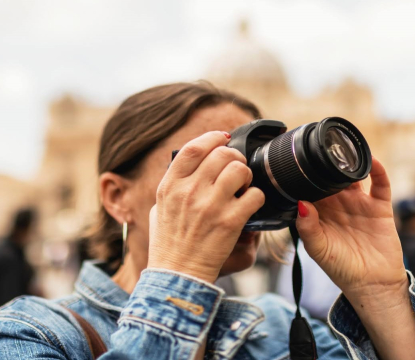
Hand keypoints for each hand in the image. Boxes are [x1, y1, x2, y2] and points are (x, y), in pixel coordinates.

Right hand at [147, 131, 264, 282]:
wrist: (177, 277)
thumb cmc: (167, 245)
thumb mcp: (158, 209)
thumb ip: (172, 187)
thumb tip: (188, 168)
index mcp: (170, 186)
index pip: (194, 148)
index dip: (213, 138)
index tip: (223, 138)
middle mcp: (189, 192)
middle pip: (222, 154)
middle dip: (235, 158)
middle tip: (237, 170)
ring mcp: (210, 206)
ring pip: (240, 170)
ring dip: (247, 176)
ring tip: (243, 188)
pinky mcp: (230, 223)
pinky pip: (254, 196)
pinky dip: (257, 198)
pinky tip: (250, 206)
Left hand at [296, 156, 404, 296]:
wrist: (372, 284)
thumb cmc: (340, 269)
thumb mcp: (318, 250)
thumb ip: (307, 228)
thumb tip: (301, 204)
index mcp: (320, 212)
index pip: (310, 188)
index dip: (305, 176)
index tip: (299, 162)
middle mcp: (339, 204)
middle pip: (331, 177)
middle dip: (327, 164)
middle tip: (322, 149)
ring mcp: (359, 203)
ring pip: (354, 176)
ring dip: (350, 164)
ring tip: (344, 150)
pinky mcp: (380, 206)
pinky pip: (380, 184)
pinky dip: (378, 171)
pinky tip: (372, 161)